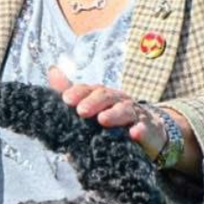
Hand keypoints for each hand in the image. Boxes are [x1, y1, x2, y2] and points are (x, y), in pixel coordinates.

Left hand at [48, 65, 167, 157]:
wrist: (151, 132)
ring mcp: (135, 114)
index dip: (78, 92)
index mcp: (104, 96)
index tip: (65, 99)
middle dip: (93, 102)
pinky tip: (133, 134)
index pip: (90, 89)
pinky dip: (140, 130)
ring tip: (102, 120)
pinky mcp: (149, 129)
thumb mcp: (94, 107)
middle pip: (106, 96)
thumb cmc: (116, 119)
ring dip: (114, 114)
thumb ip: (74, 92)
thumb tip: (52, 70)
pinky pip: (144, 128)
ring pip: (125, 110)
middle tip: (81, 111)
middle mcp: (119, 100)